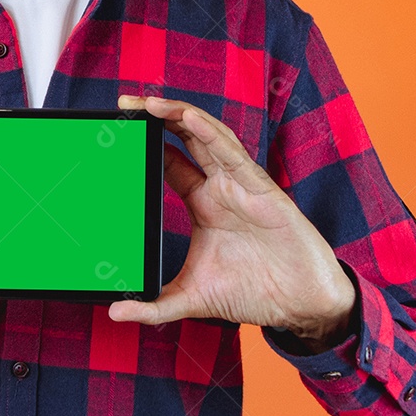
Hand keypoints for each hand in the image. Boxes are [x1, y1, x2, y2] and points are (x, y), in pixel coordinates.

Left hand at [108, 95, 354, 351]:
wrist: (300, 304)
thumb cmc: (252, 292)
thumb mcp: (190, 298)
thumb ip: (153, 306)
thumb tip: (115, 312)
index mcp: (203, 203)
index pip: (170, 162)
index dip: (147, 144)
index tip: (118, 130)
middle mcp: (221, 187)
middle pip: (185, 139)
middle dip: (157, 118)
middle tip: (125, 103)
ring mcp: (241, 185)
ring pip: (208, 138)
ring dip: (180, 116)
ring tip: (150, 103)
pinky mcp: (261, 190)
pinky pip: (233, 155)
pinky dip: (210, 134)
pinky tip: (188, 119)